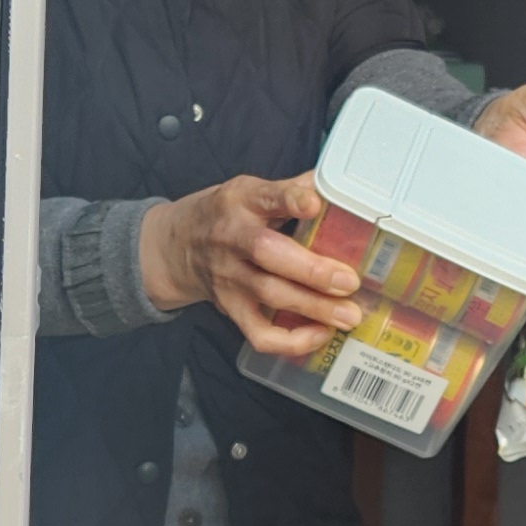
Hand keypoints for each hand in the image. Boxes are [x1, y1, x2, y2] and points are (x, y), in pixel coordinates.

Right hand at [140, 172, 357, 358]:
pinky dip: (291, 340)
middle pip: (268, 254)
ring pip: (270, 294)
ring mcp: (229, 277)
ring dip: (313, 308)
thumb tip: (338, 185)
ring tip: (349, 315)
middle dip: (312, 270)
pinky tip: (321, 334)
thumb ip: (292, 189)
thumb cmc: (226, 215)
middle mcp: (232, 238)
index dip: (290, 199)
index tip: (314, 205)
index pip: (266, 197)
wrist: (176, 247)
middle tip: (349, 281)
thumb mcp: (250, 191)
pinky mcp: (230, 308)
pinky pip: (259, 333)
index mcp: (242, 201)